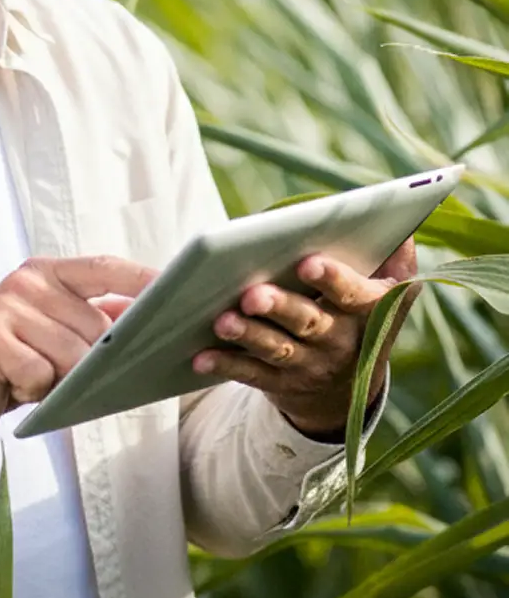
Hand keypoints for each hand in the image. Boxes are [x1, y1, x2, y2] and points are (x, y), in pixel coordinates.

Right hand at [0, 256, 155, 442]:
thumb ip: (96, 323)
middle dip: (98, 360)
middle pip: (96, 325)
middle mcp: (27, 281)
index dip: (144, 279)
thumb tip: (152, 323)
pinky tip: (16, 387)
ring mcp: (6, 307)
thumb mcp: (56, 335)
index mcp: (48, 273)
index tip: (181, 288)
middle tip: (82, 377)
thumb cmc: (15, 362)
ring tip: (40, 381)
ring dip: (64, 380)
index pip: (105, 268)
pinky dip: (36, 391)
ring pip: (73, 354)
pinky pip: (42, 374)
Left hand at [193, 239, 417, 437]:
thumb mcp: (390, 287)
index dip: (333, 280)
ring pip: (277, 349)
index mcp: (372, 310)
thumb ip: (393, 253)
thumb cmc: (361, 311)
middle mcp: (342, 342)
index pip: (355, 294)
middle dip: (280, 307)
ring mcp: (311, 366)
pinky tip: (199, 356)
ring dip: (248, 335)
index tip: (307, 262)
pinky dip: (226, 365)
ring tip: (222, 320)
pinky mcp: (282, 383)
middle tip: (252, 294)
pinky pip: (252, 375)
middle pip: (309, 323)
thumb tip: (397, 214)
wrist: (348, 383)